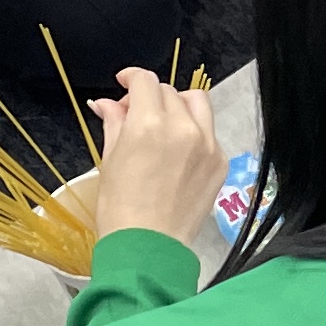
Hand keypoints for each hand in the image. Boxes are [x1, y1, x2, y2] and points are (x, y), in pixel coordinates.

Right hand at [86, 68, 225, 247]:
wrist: (147, 248)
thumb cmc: (119, 207)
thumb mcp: (110, 160)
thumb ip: (113, 123)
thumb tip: (105, 103)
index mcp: (149, 124)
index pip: (145, 81)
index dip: (131, 77)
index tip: (123, 84)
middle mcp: (183, 127)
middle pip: (169, 91)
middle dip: (150, 97)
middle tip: (135, 115)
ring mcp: (207, 144)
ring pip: (197, 103)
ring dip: (178, 105)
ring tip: (163, 124)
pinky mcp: (220, 162)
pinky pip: (209, 133)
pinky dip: (194, 132)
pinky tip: (179, 152)